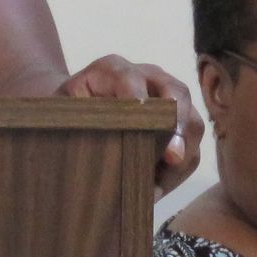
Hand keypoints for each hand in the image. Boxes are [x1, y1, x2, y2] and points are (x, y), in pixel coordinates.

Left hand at [58, 54, 203, 197]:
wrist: (77, 105)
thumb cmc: (68, 109)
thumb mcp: (63, 110)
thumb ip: (77, 121)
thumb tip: (99, 151)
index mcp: (114, 69)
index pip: (132, 80)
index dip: (140, 105)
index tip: (139, 132)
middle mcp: (148, 76)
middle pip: (177, 92)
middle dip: (178, 125)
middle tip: (172, 157)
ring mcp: (169, 98)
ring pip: (193, 120)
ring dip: (183, 154)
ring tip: (159, 184)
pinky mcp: (180, 120)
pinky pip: (192, 144)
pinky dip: (180, 168)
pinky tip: (157, 187)